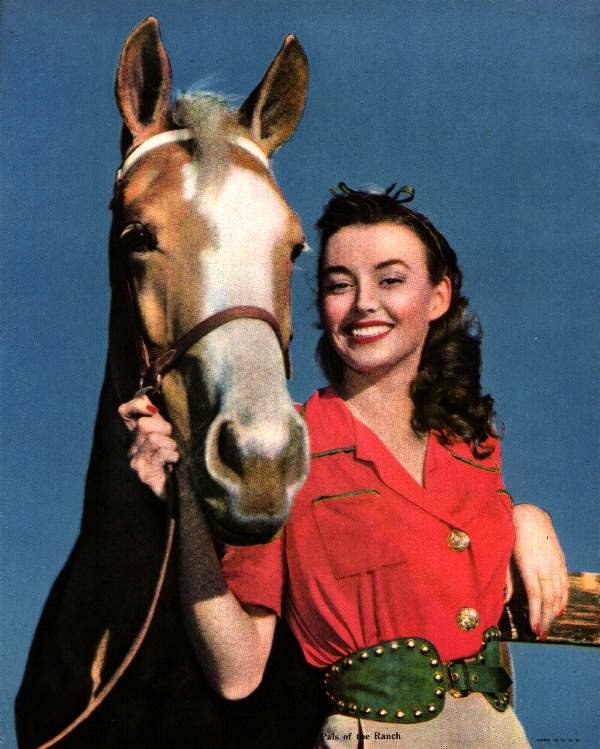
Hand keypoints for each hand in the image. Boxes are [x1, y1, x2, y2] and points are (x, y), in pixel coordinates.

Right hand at [118, 395, 178, 498]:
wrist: (183, 488)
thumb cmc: (177, 458)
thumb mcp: (168, 432)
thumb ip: (156, 415)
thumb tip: (147, 401)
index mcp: (135, 435)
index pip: (124, 411)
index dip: (137, 405)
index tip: (154, 411)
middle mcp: (131, 448)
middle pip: (144, 424)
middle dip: (164, 429)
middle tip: (172, 442)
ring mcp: (135, 462)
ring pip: (154, 439)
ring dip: (171, 446)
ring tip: (173, 455)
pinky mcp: (144, 474)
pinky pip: (161, 454)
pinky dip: (173, 456)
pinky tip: (173, 464)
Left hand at [511, 503, 567, 637]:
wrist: (529, 515)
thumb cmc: (511, 534)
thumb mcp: (505, 555)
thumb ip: (506, 578)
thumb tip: (505, 600)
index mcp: (530, 565)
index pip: (535, 596)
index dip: (536, 614)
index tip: (535, 629)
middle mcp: (546, 566)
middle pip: (549, 598)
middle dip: (546, 618)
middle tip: (542, 634)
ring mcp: (555, 563)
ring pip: (559, 592)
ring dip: (555, 611)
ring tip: (549, 625)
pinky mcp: (560, 560)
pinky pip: (564, 583)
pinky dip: (563, 597)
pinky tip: (560, 609)